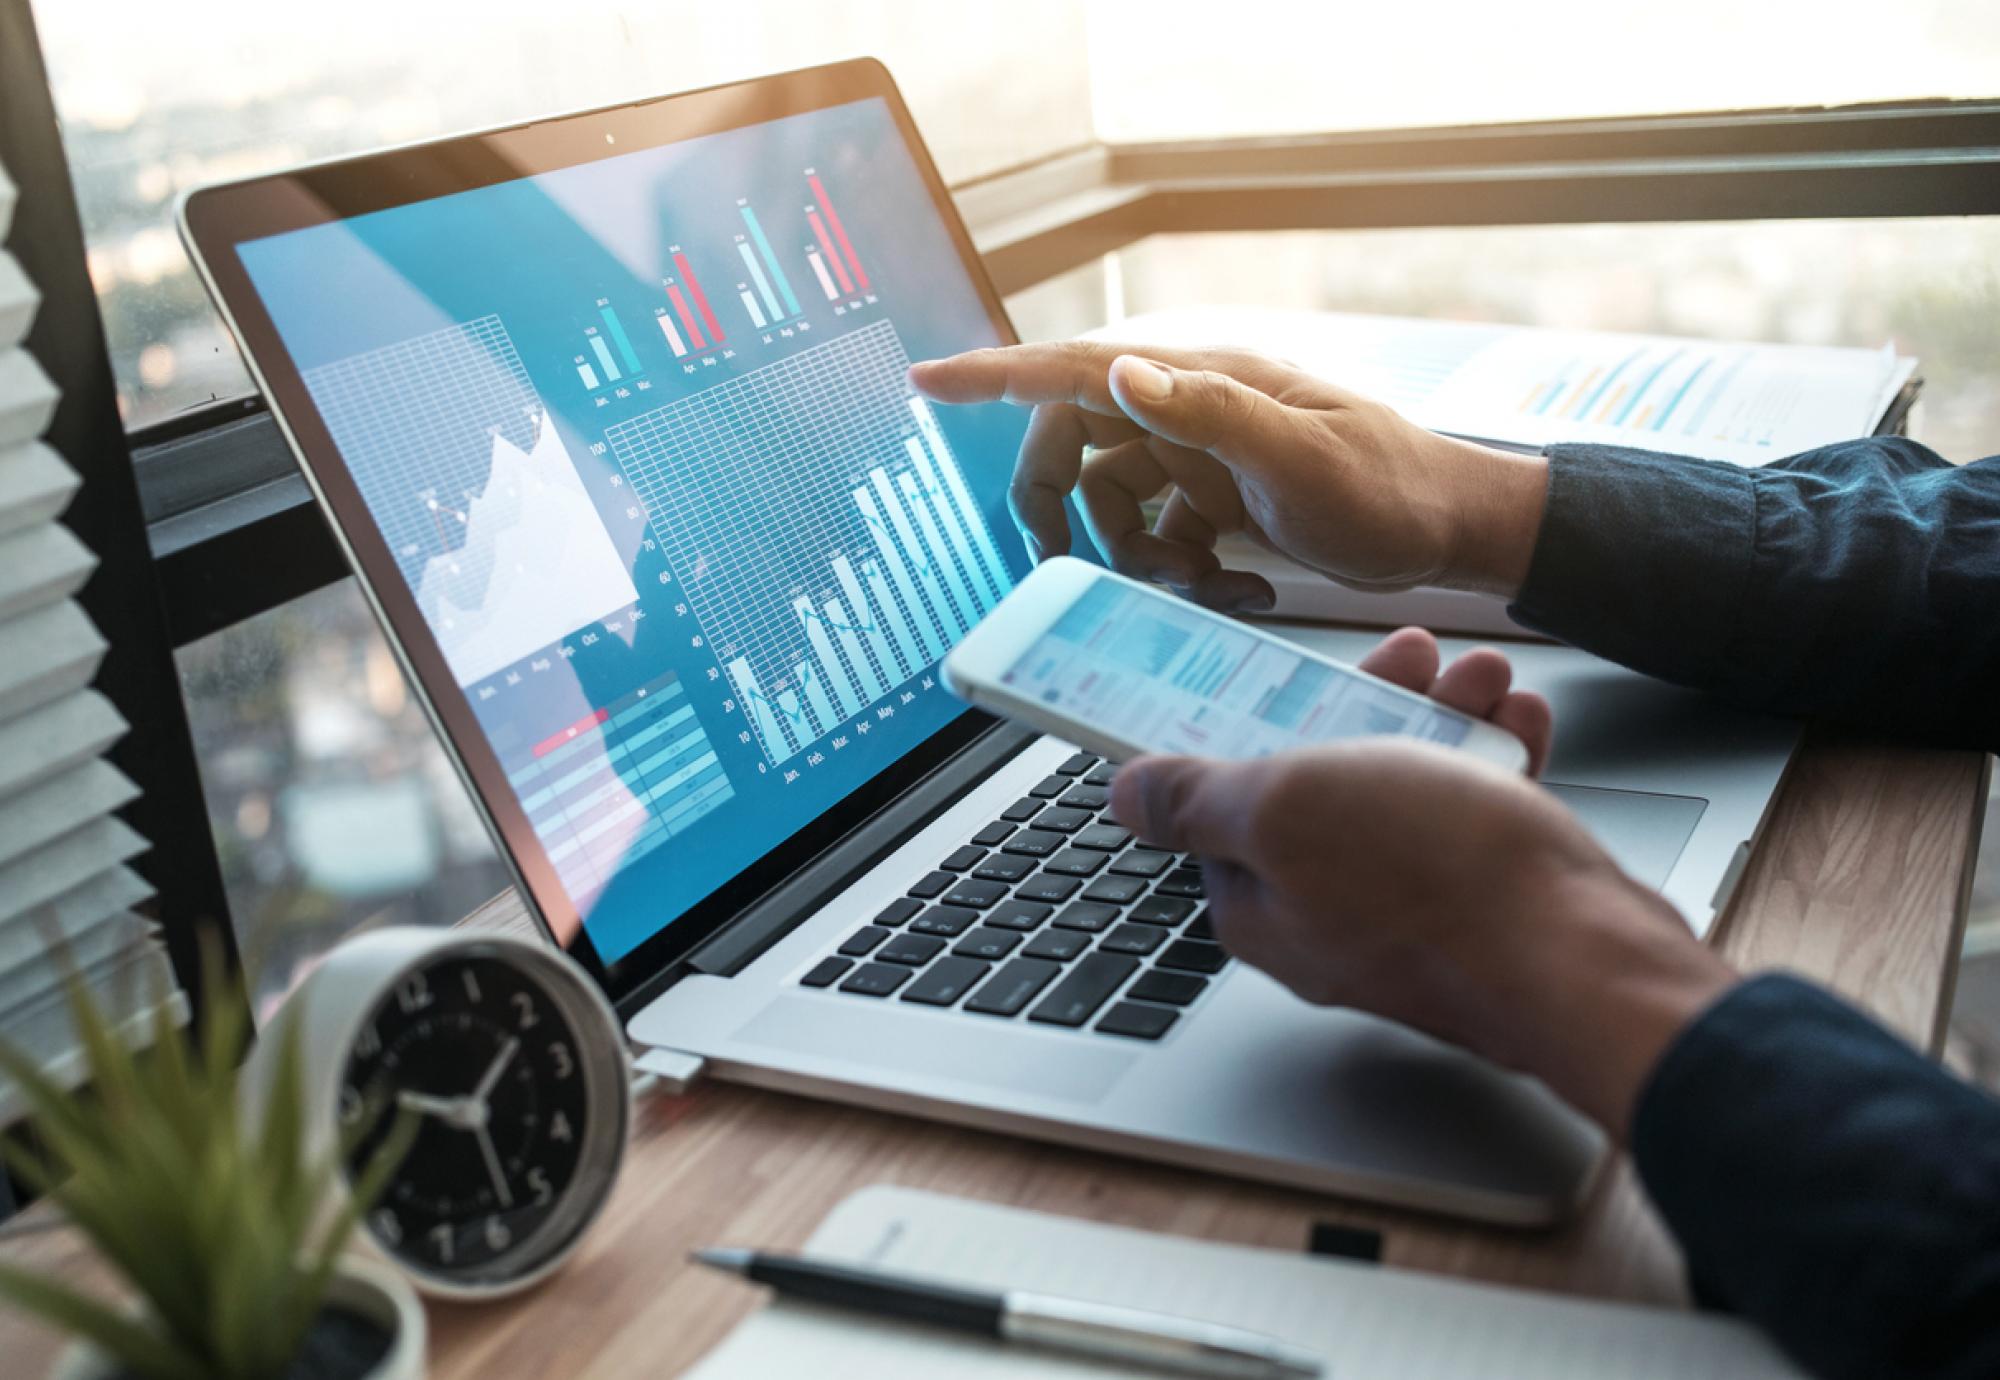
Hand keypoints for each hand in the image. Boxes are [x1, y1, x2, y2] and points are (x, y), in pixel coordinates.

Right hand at [908, 342, 1548, 608]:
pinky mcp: (1216, 502)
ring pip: (1111, 505)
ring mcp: (1200, 458)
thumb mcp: (1302, 456)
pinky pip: (1157, 539)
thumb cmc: (1390, 486)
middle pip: (1072, 449)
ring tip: (1202, 585)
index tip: (924, 381)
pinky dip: (1180, 575)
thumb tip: (1124, 374)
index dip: (993, 377)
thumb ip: (1212, 414)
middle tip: (1068, 566)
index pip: (1074, 368)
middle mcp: (1188, 412)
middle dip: (1062, 511)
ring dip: (1136, 558)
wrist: (1448, 532)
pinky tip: (1236, 592)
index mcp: (1198, 383)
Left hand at [1107, 632, 1735, 1135]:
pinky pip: (1476, 823)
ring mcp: (1411, 918)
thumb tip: (1126, 797)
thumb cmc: (1442, 888)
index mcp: (1260, 901)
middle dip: (1373, 705)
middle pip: (1328, 786)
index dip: (1260, 724)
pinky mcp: (1484, 914)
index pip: (1228, 803)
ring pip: (1411, 793)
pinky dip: (1495, 764)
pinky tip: (1519, 727)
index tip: (1294, 674)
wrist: (1587, 961)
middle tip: (1415, 658)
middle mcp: (1329, 917)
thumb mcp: (1285, 809)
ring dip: (1444, 720)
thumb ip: (1198, 799)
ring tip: (1484, 681)